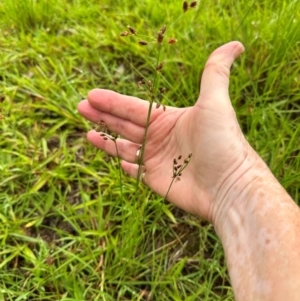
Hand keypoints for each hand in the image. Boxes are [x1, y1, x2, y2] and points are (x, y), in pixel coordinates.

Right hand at [78, 41, 252, 222]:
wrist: (230, 185)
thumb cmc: (222, 142)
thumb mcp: (215, 102)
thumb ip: (215, 72)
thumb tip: (235, 44)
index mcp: (169, 119)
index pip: (134, 107)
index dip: (112, 101)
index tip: (92, 94)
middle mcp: (161, 138)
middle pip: (126, 125)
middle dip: (103, 116)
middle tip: (81, 106)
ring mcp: (158, 160)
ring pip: (126, 147)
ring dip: (107, 140)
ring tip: (87, 133)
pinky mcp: (157, 180)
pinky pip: (136, 172)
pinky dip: (126, 166)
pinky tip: (116, 160)